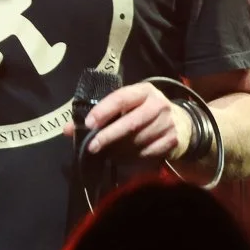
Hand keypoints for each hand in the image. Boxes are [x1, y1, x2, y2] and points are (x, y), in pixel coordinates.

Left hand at [63, 82, 191, 161]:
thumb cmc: (145, 111)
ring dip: (118, 150)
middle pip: (131, 122)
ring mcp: (167, 124)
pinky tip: (121, 158)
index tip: (89, 123)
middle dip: (109, 135)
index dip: (104, 110)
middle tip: (92, 146)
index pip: (122, 98)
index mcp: (144, 91)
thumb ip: (100, 114)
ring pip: (137, 141)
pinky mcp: (172, 141)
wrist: (182, 122)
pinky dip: (132, 158)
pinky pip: (147, 153)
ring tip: (105, 153)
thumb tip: (67, 129)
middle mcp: (158, 105)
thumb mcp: (127, 104)